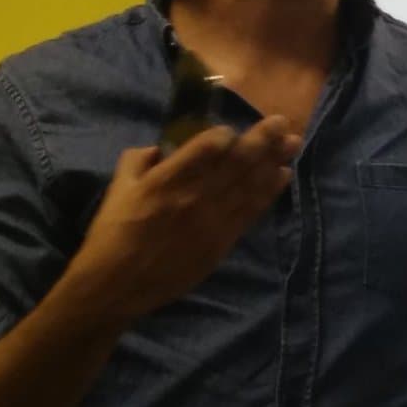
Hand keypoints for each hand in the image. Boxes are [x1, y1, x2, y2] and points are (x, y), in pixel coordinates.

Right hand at [68, 117, 300, 324]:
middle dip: (262, 139)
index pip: (206, 148)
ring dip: (274, 161)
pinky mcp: (223, 241)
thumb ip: (138, 161)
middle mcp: (196, 197)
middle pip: (236, 162)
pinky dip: (269, 192)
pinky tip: (283, 176)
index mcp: (166, 180)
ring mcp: (213, 220)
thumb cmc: (112, 234)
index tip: (231, 129)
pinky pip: (251, 211)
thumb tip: (161, 149)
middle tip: (283, 122)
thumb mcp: (117, 189)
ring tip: (294, 143)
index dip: (223, 135)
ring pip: (250, 185)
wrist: (116, 285)